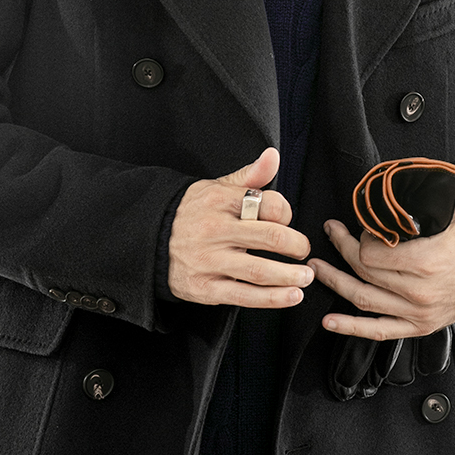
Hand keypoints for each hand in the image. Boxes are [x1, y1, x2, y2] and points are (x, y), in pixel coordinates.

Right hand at [168, 147, 312, 308]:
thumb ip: (250, 176)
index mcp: (220, 201)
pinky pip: (244, 295)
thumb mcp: (216, 187)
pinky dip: (273, 298)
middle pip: (270, 237)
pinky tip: (291, 295)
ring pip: (260, 270)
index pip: (268, 204)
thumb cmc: (192, 214)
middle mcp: (215, 230)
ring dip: (290, 276)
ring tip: (305, 276)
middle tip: (304, 251)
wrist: (149, 241)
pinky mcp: (205, 288)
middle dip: (297, 246)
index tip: (287, 222)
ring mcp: (209, 261)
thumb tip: (273, 156)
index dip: (286, 213)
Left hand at [311, 182, 454, 339]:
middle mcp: (418, 291)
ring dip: (335, 282)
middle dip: (341, 250)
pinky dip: (351, 328)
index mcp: (427, 261)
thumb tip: (409, 171)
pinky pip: (378, 331)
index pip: (372, 254)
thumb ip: (435, 189)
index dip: (359, 239)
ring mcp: (417, 312)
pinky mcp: (418, 326)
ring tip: (316, 268)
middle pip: (364, 272)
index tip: (360, 227)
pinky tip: (329, 321)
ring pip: (363, 299)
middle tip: (331, 233)